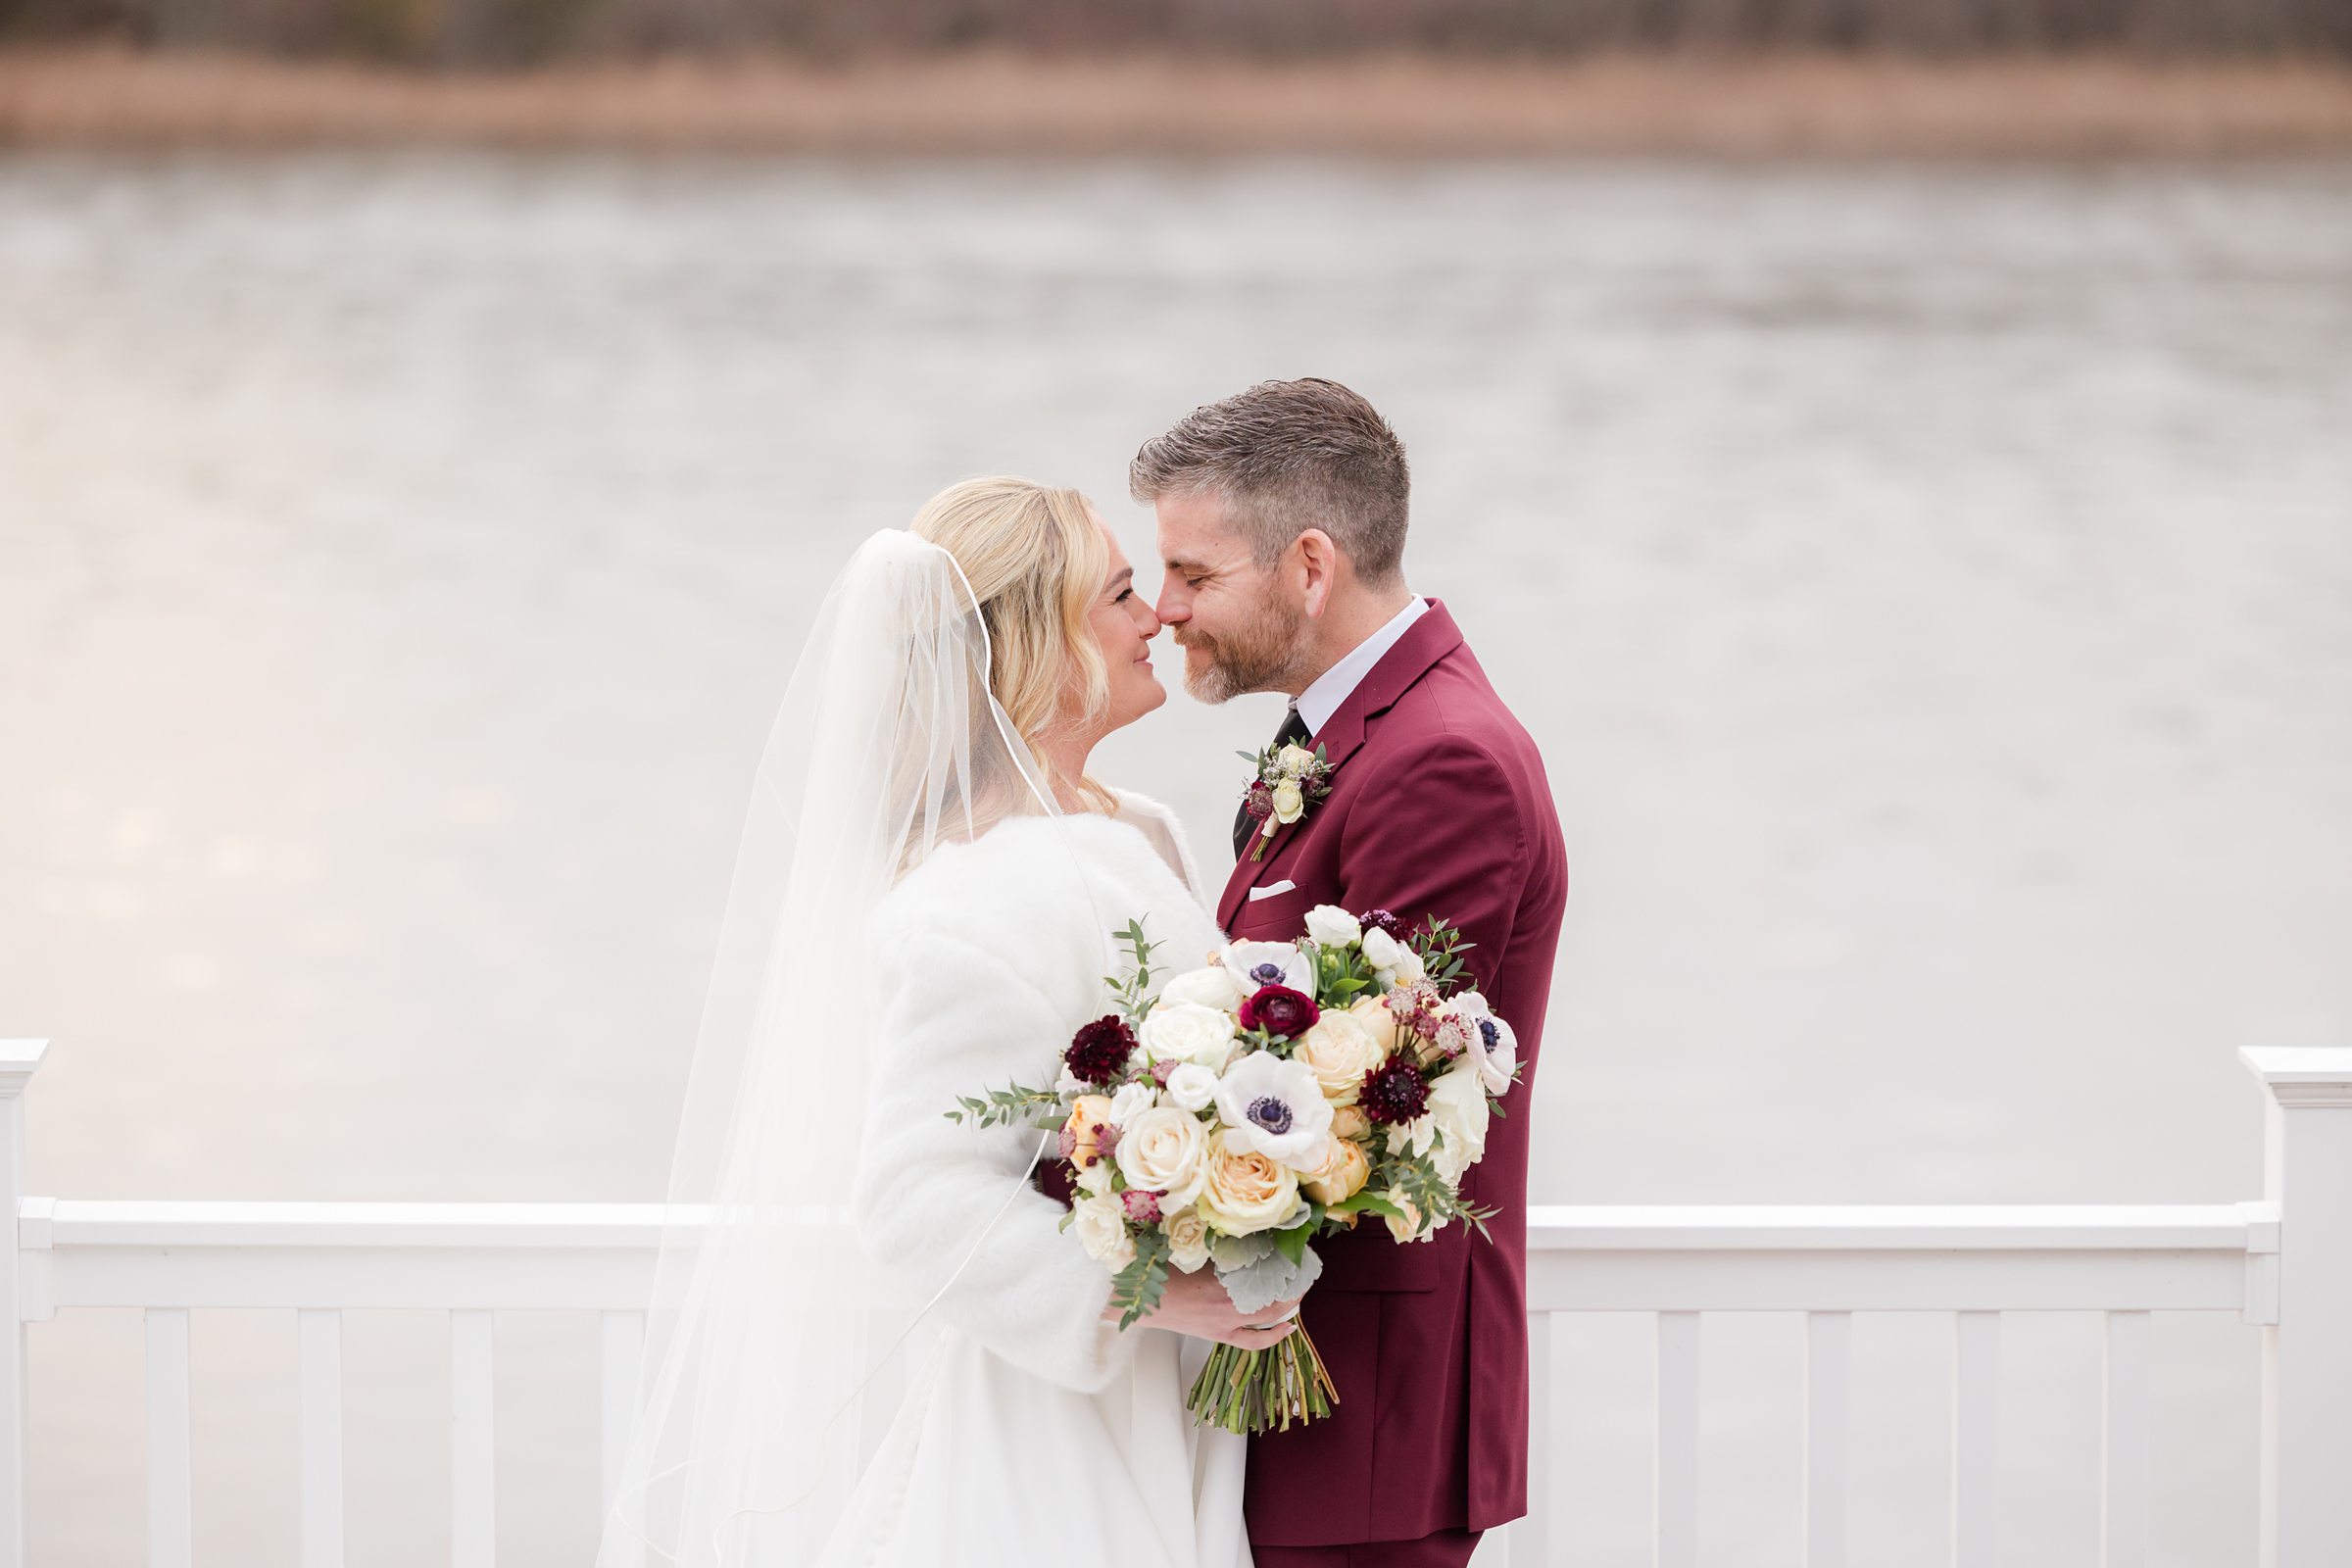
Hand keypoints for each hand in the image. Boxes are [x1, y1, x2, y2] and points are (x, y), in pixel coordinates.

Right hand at [1105, 1265, 1300, 1349]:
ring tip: (1299, 1291)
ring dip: (1286, 1304)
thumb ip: (1219, 1250)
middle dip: (1292, 1285)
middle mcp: (1226, 1308)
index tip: (1296, 1252)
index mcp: (1219, 1285)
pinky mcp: (1219, 1336)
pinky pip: (1253, 1341)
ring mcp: (1224, 1325)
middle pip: (1271, 1298)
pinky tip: (1289, 1327)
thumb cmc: (1157, 1275)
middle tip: (1304, 1270)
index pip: (1262, 1274)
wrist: (1137, 1303)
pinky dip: (1273, 1336)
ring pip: (1267, 1318)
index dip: (1283, 1264)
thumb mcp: (1191, 1255)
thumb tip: (1245, 1238)